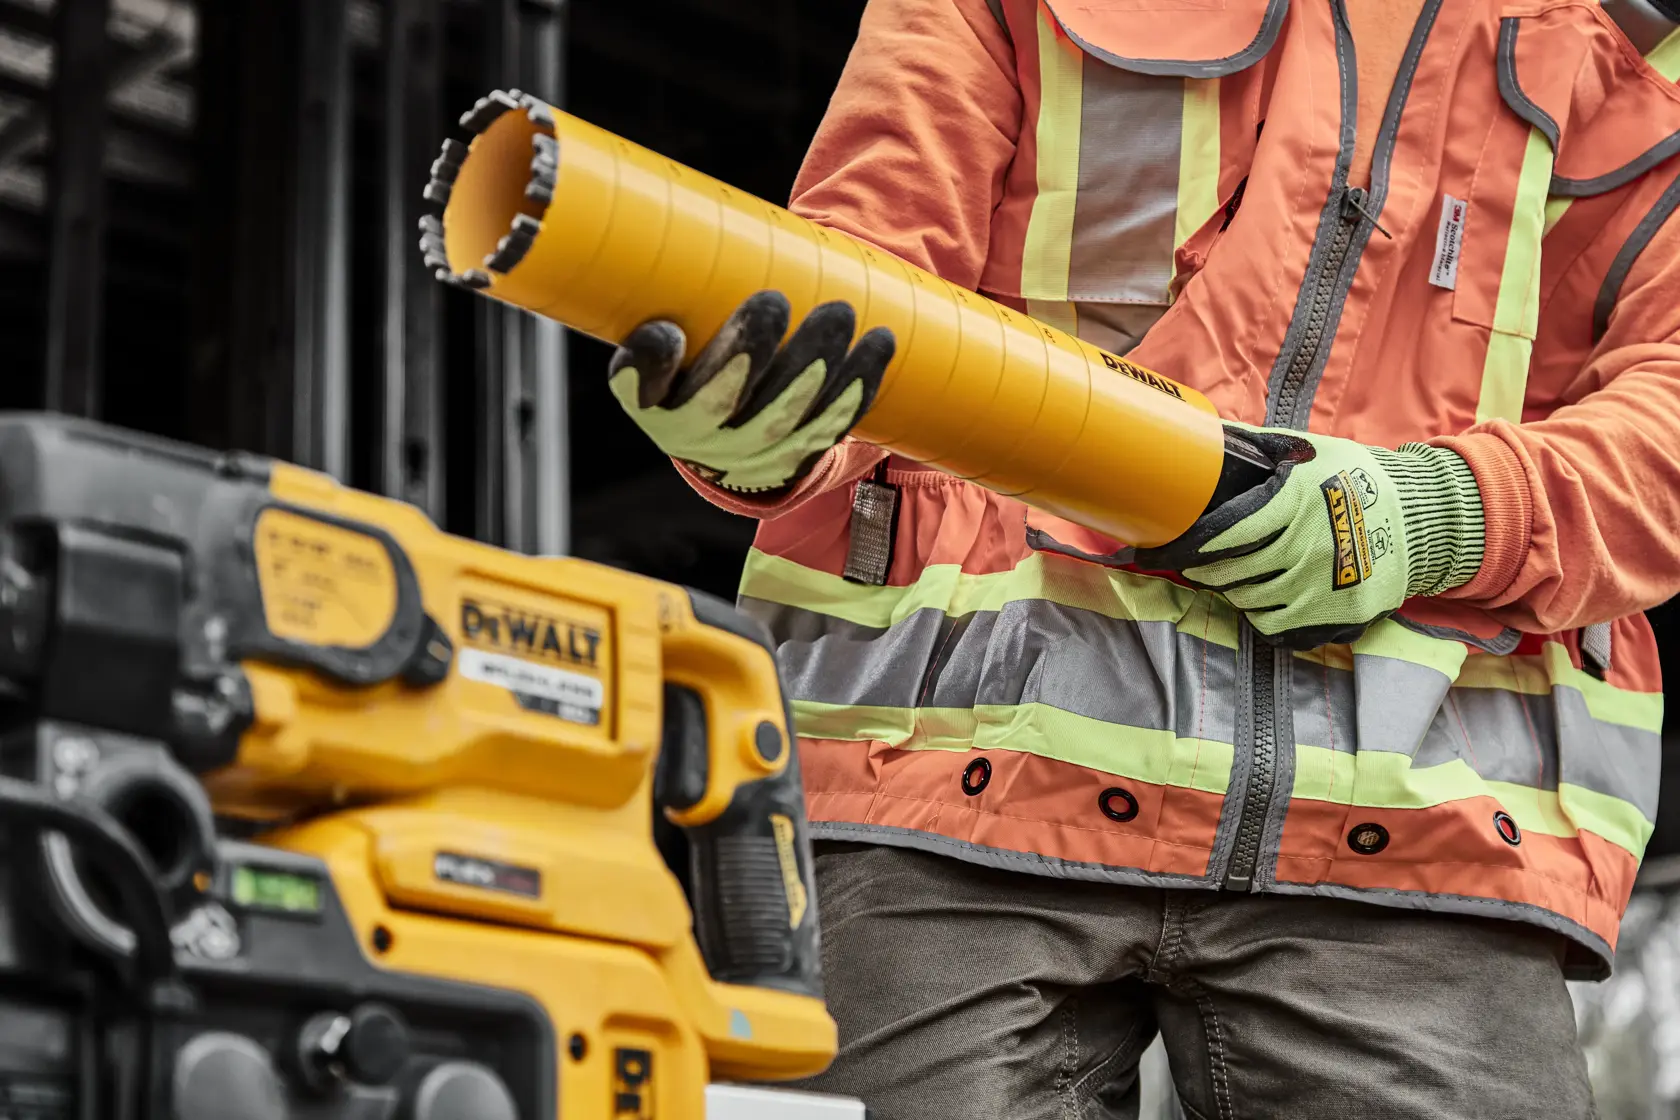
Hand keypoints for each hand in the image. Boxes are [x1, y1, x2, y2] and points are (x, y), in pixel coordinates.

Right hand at [609, 291, 894, 493]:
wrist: (725, 432)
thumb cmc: (695, 354)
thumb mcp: (673, 322)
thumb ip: (678, 283)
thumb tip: (697, 205)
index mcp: (649, 399)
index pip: (636, 388)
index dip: (648, 369)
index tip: (667, 333)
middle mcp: (692, 437)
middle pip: (719, 406)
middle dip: (749, 355)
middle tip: (773, 301)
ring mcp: (745, 455)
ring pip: (783, 421)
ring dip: (817, 368)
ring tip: (840, 313)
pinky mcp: (794, 459)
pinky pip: (827, 429)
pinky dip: (855, 389)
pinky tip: (876, 348)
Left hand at [1135, 425, 1485, 648]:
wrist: (1422, 519)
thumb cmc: (1354, 479)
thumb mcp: (1310, 451)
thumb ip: (1258, 447)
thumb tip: (1206, 436)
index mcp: (1295, 505)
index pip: (1221, 533)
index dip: (1181, 546)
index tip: (1152, 552)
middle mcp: (1307, 549)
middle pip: (1228, 572)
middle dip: (1202, 568)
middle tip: (1195, 560)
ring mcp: (1324, 588)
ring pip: (1248, 602)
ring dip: (1233, 590)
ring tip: (1237, 573)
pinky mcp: (1338, 618)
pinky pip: (1276, 628)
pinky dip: (1262, 615)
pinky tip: (1268, 595)